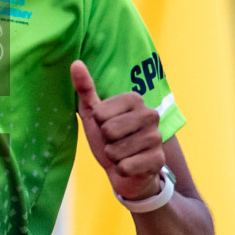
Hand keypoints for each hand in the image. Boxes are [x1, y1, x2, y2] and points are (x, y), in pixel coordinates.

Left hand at [71, 60, 166, 201]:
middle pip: (109, 130)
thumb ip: (85, 88)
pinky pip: (126, 166)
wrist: (126, 171)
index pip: (101, 113)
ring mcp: (157, 137)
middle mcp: (151, 114)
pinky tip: (130, 167)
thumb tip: (76, 63)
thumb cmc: (109, 139)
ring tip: (122, 154)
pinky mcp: (158, 160)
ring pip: (116, 150)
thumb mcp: (93, 114)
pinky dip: (122, 170)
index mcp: (135, 99)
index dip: (98, 124)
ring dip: (113, 157)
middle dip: (106, 141)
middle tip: (115, 143)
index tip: (106, 126)